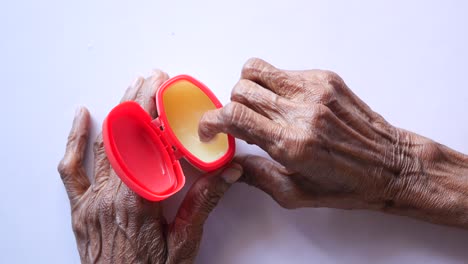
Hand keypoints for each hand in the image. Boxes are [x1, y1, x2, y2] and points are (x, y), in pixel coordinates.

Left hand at [58, 71, 242, 263]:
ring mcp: (92, 201)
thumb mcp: (184, 245)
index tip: (167, 93)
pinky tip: (82, 118)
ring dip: (118, 113)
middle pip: (127, 138)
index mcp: (140, 203)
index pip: (150, 146)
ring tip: (131, 88)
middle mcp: (112, 197)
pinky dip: (75, 141)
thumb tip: (229, 172)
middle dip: (140, 103)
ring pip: (104, 146)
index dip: (157, 115)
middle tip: (153, 79)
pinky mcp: (80, 208)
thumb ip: (203, 205)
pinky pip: (71, 170)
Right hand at [198, 58, 419, 209]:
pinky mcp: (326, 79)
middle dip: (231, 107)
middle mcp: (301, 111)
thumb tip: (229, 163)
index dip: (211, 121)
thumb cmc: (347, 185)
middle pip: (241, 89)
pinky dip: (275, 86)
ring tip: (259, 107)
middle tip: (240, 123)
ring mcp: (314, 90)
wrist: (390, 164)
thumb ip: (256, 176)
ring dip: (248, 88)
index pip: (234, 116)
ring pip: (257, 70)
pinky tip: (287, 104)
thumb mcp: (294, 193)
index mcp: (291, 143)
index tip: (209, 129)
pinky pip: (283, 72)